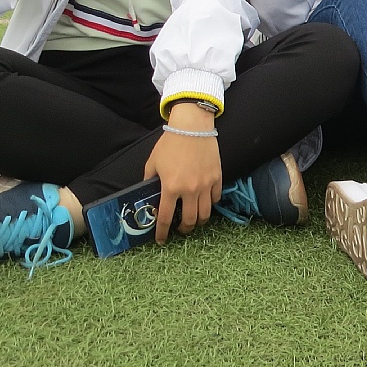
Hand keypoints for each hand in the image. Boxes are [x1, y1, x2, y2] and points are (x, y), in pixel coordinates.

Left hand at [143, 107, 222, 244]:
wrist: (192, 126)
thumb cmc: (170, 143)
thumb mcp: (153, 162)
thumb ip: (150, 181)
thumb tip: (149, 194)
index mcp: (170, 187)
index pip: (165, 217)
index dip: (161, 232)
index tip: (161, 240)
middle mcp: (189, 190)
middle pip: (189, 220)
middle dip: (183, 230)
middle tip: (180, 229)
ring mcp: (205, 185)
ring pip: (205, 214)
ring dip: (198, 221)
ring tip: (194, 220)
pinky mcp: (217, 178)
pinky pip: (215, 199)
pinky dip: (210, 204)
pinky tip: (205, 203)